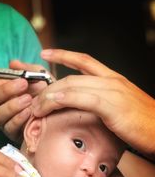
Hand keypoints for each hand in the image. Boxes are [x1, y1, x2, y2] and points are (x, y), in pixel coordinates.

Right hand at [0, 60, 46, 142]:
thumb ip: (29, 70)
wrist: (58, 112)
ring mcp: (5, 120)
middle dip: (6, 90)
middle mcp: (0, 106)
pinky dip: (18, 118)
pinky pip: (9, 127)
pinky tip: (29, 112)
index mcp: (2, 91)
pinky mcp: (12, 133)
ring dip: (13, 105)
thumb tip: (13, 64)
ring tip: (29, 99)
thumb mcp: (41, 78)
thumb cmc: (46, 95)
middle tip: (23, 84)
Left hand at [32, 49, 154, 156]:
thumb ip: (104, 102)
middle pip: (71, 77)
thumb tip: (87, 107)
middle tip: (34, 98)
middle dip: (48, 87)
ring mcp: (112, 91)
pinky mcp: (112, 106)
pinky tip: (52, 102)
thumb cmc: (142, 122)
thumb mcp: (121, 107)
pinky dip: (65, 99)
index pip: (84, 61)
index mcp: (113, 80)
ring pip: (72, 86)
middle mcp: (111, 81)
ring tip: (36, 107)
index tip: (46, 53)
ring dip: (50, 96)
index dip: (63, 55)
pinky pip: (83, 98)